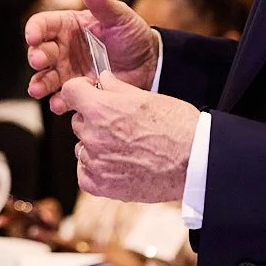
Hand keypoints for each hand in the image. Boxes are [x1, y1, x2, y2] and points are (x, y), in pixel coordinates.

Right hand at [26, 0, 159, 112]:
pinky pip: (62, 97)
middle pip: (40, 52)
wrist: (150, 64)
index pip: (43, 24)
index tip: (33, 36)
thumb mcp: (120, 17)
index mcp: (68, 26)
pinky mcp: (77, 91)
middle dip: (36, 57)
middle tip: (39, 61)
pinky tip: (60, 103)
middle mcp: (63, 49)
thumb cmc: (132, 35)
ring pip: (45, 77)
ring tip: (38, 90)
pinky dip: (58, 102)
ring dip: (38, 83)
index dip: (35, 29)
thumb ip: (103, 4)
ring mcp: (68, 71)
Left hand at [64, 72, 198, 202]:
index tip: (88, 93)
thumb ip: (117, 88)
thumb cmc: (177, 127)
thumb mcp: (147, 97)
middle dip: (93, 119)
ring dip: (96, 146)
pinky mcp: (101, 185)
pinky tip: (116, 164)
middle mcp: (93, 135)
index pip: (70, 92)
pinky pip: (85, 173)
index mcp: (101, 109)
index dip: (79, 89)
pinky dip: (95, 169)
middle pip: (79, 122)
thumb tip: (102, 80)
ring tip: (125, 147)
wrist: (195, 161)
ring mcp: (95, 162)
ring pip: (82, 147)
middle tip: (119, 125)